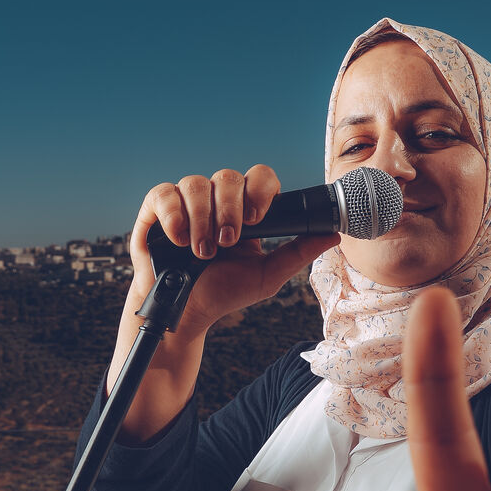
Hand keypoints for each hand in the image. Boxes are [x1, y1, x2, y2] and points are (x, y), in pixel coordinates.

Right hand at [108, 166, 337, 440]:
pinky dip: (174, 215)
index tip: (257, 218)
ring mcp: (185, 203)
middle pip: (228, 176)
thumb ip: (298, 252)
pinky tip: (179, 240)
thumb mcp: (266, 275)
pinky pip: (164, 193)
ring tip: (202, 252)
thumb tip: (335, 234)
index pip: (259, 177)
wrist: (183, 314)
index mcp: (245, 210)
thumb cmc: (222, 293)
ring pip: (196, 183)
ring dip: (202, 219)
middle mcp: (216, 201)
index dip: (260, 189)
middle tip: (228, 242)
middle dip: (230, 209)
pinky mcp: (155, 210)